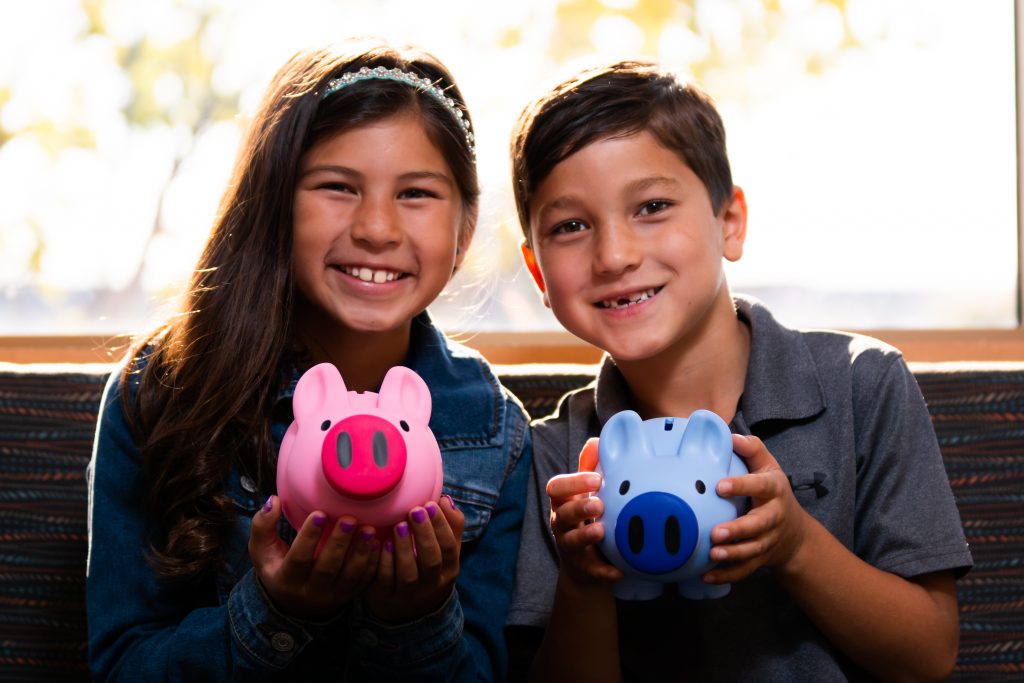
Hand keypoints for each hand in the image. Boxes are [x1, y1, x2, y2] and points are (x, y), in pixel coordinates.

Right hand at [249, 495, 380, 619]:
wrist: (294, 603)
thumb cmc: (278, 566)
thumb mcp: (262, 550)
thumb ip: (262, 525)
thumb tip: (273, 500)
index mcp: (286, 580)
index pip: (297, 559)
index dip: (308, 537)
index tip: (319, 513)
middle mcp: (309, 592)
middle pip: (326, 569)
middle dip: (339, 543)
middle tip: (350, 518)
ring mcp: (332, 596)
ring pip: (349, 577)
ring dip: (360, 552)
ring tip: (368, 529)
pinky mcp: (349, 595)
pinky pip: (364, 582)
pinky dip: (372, 563)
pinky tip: (378, 543)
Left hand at [365, 495, 464, 621]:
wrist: (408, 610)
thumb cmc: (428, 568)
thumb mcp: (445, 552)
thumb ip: (450, 526)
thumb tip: (445, 500)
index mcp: (449, 571)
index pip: (449, 548)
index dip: (441, 527)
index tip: (431, 504)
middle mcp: (431, 586)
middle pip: (431, 561)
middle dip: (424, 535)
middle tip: (415, 511)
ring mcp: (408, 595)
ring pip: (408, 574)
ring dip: (404, 548)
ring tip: (399, 525)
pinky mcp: (385, 598)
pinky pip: (384, 581)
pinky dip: (384, 562)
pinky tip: (382, 543)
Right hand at [546, 438, 622, 584]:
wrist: (586, 564)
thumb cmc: (586, 518)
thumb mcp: (586, 493)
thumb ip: (589, 467)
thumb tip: (597, 439)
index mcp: (563, 502)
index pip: (557, 488)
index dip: (574, 483)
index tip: (597, 479)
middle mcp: (562, 523)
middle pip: (562, 514)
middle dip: (579, 508)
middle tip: (599, 504)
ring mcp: (570, 547)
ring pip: (570, 542)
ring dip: (585, 536)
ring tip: (601, 531)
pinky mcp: (583, 569)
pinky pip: (591, 571)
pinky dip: (603, 571)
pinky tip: (618, 570)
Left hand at [704, 434, 809, 583]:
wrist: (794, 532)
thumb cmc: (772, 492)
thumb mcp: (769, 466)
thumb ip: (753, 449)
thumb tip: (732, 436)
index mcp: (774, 491)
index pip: (761, 486)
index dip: (742, 486)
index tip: (720, 486)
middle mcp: (773, 517)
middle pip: (758, 525)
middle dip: (738, 530)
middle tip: (716, 532)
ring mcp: (767, 541)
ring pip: (752, 551)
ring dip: (733, 554)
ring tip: (713, 553)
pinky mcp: (760, 559)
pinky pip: (744, 570)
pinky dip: (726, 575)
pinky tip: (706, 575)